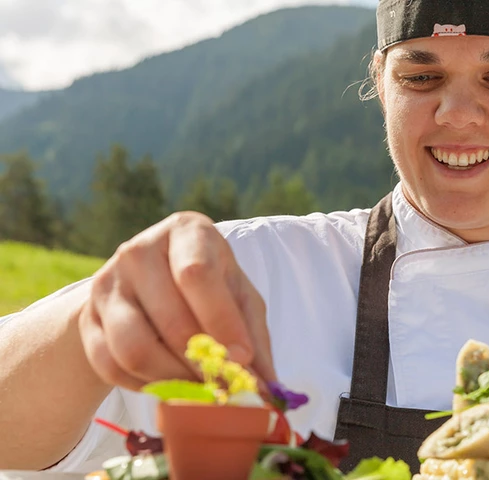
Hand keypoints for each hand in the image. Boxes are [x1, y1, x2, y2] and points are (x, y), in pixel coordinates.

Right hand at [78, 211, 276, 390]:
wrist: (149, 283)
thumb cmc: (209, 287)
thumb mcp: (239, 296)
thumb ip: (254, 335)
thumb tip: (266, 388)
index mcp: (185, 232)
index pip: (197, 274)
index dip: (221, 322)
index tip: (243, 358)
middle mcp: (139, 251)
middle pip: (169, 318)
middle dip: (201, 361)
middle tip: (225, 386)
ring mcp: (107, 284)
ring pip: (135, 348)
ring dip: (173, 379)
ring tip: (200, 389)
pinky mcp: (87, 319)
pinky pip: (111, 366)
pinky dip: (144, 386)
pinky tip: (169, 385)